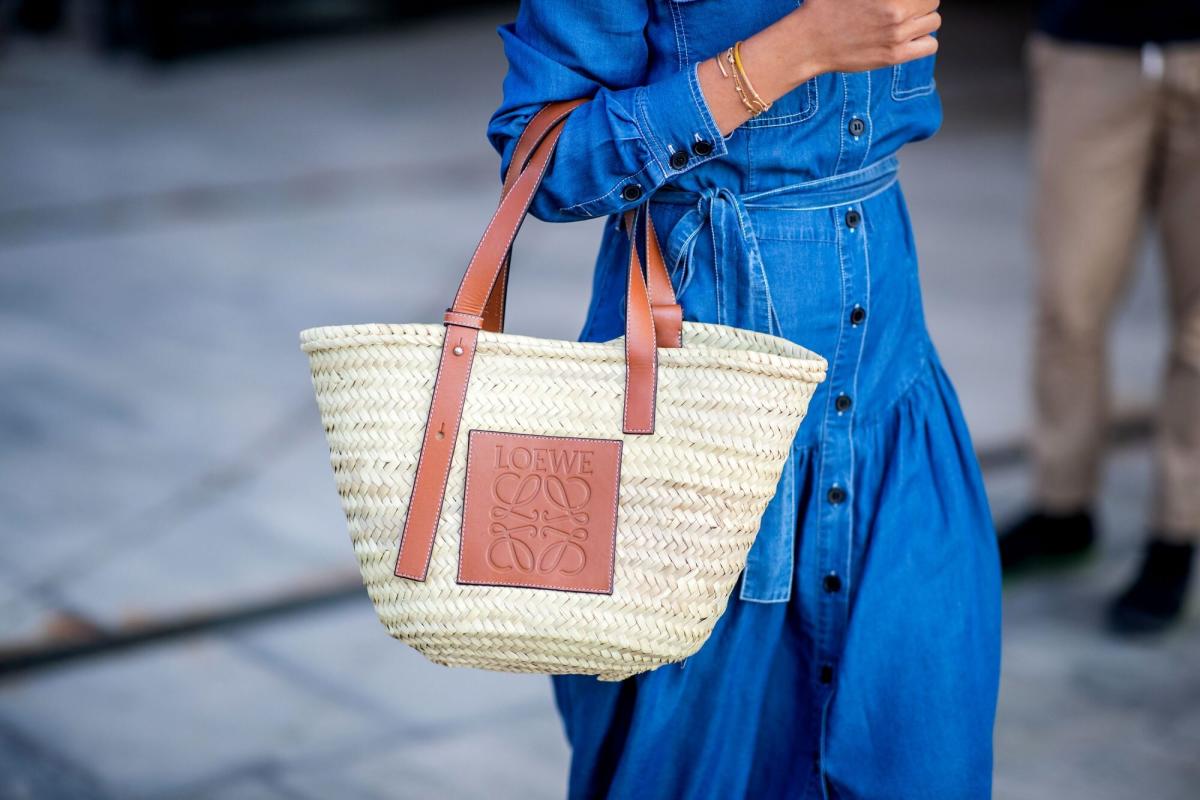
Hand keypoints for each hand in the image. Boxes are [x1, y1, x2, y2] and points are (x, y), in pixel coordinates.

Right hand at [784, 0, 940, 83]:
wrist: (809, 41)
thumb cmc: (824, 9)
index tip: (906, 1)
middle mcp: (895, 10)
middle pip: (932, 1)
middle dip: (921, 3)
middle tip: (906, 7)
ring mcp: (896, 34)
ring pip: (933, 22)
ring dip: (923, 20)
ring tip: (906, 22)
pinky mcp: (894, 55)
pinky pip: (929, 46)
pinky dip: (925, 41)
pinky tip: (909, 38)